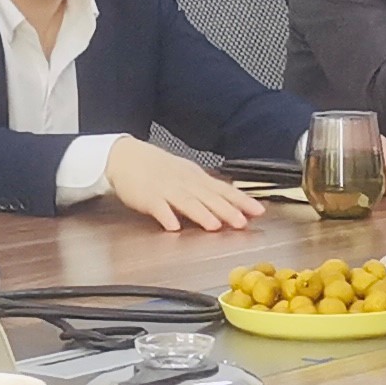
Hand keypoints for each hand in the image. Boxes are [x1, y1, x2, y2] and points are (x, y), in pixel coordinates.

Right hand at [106, 137, 267, 231]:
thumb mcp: (187, 174)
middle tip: (242, 222)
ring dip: (201, 214)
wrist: (126, 157)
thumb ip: (208, 189)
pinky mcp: (147, 197)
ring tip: (214, 225)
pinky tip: (174, 227)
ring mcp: (165, 190)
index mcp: (196, 178)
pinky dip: (166, 217)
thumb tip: (234, 199)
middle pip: (208, 197)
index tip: (259, 211)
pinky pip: (158, 208)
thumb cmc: (159, 168)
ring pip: (186, 202)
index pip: (223, 190)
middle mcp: (185, 183)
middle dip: (226, 210)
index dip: (241, 201)